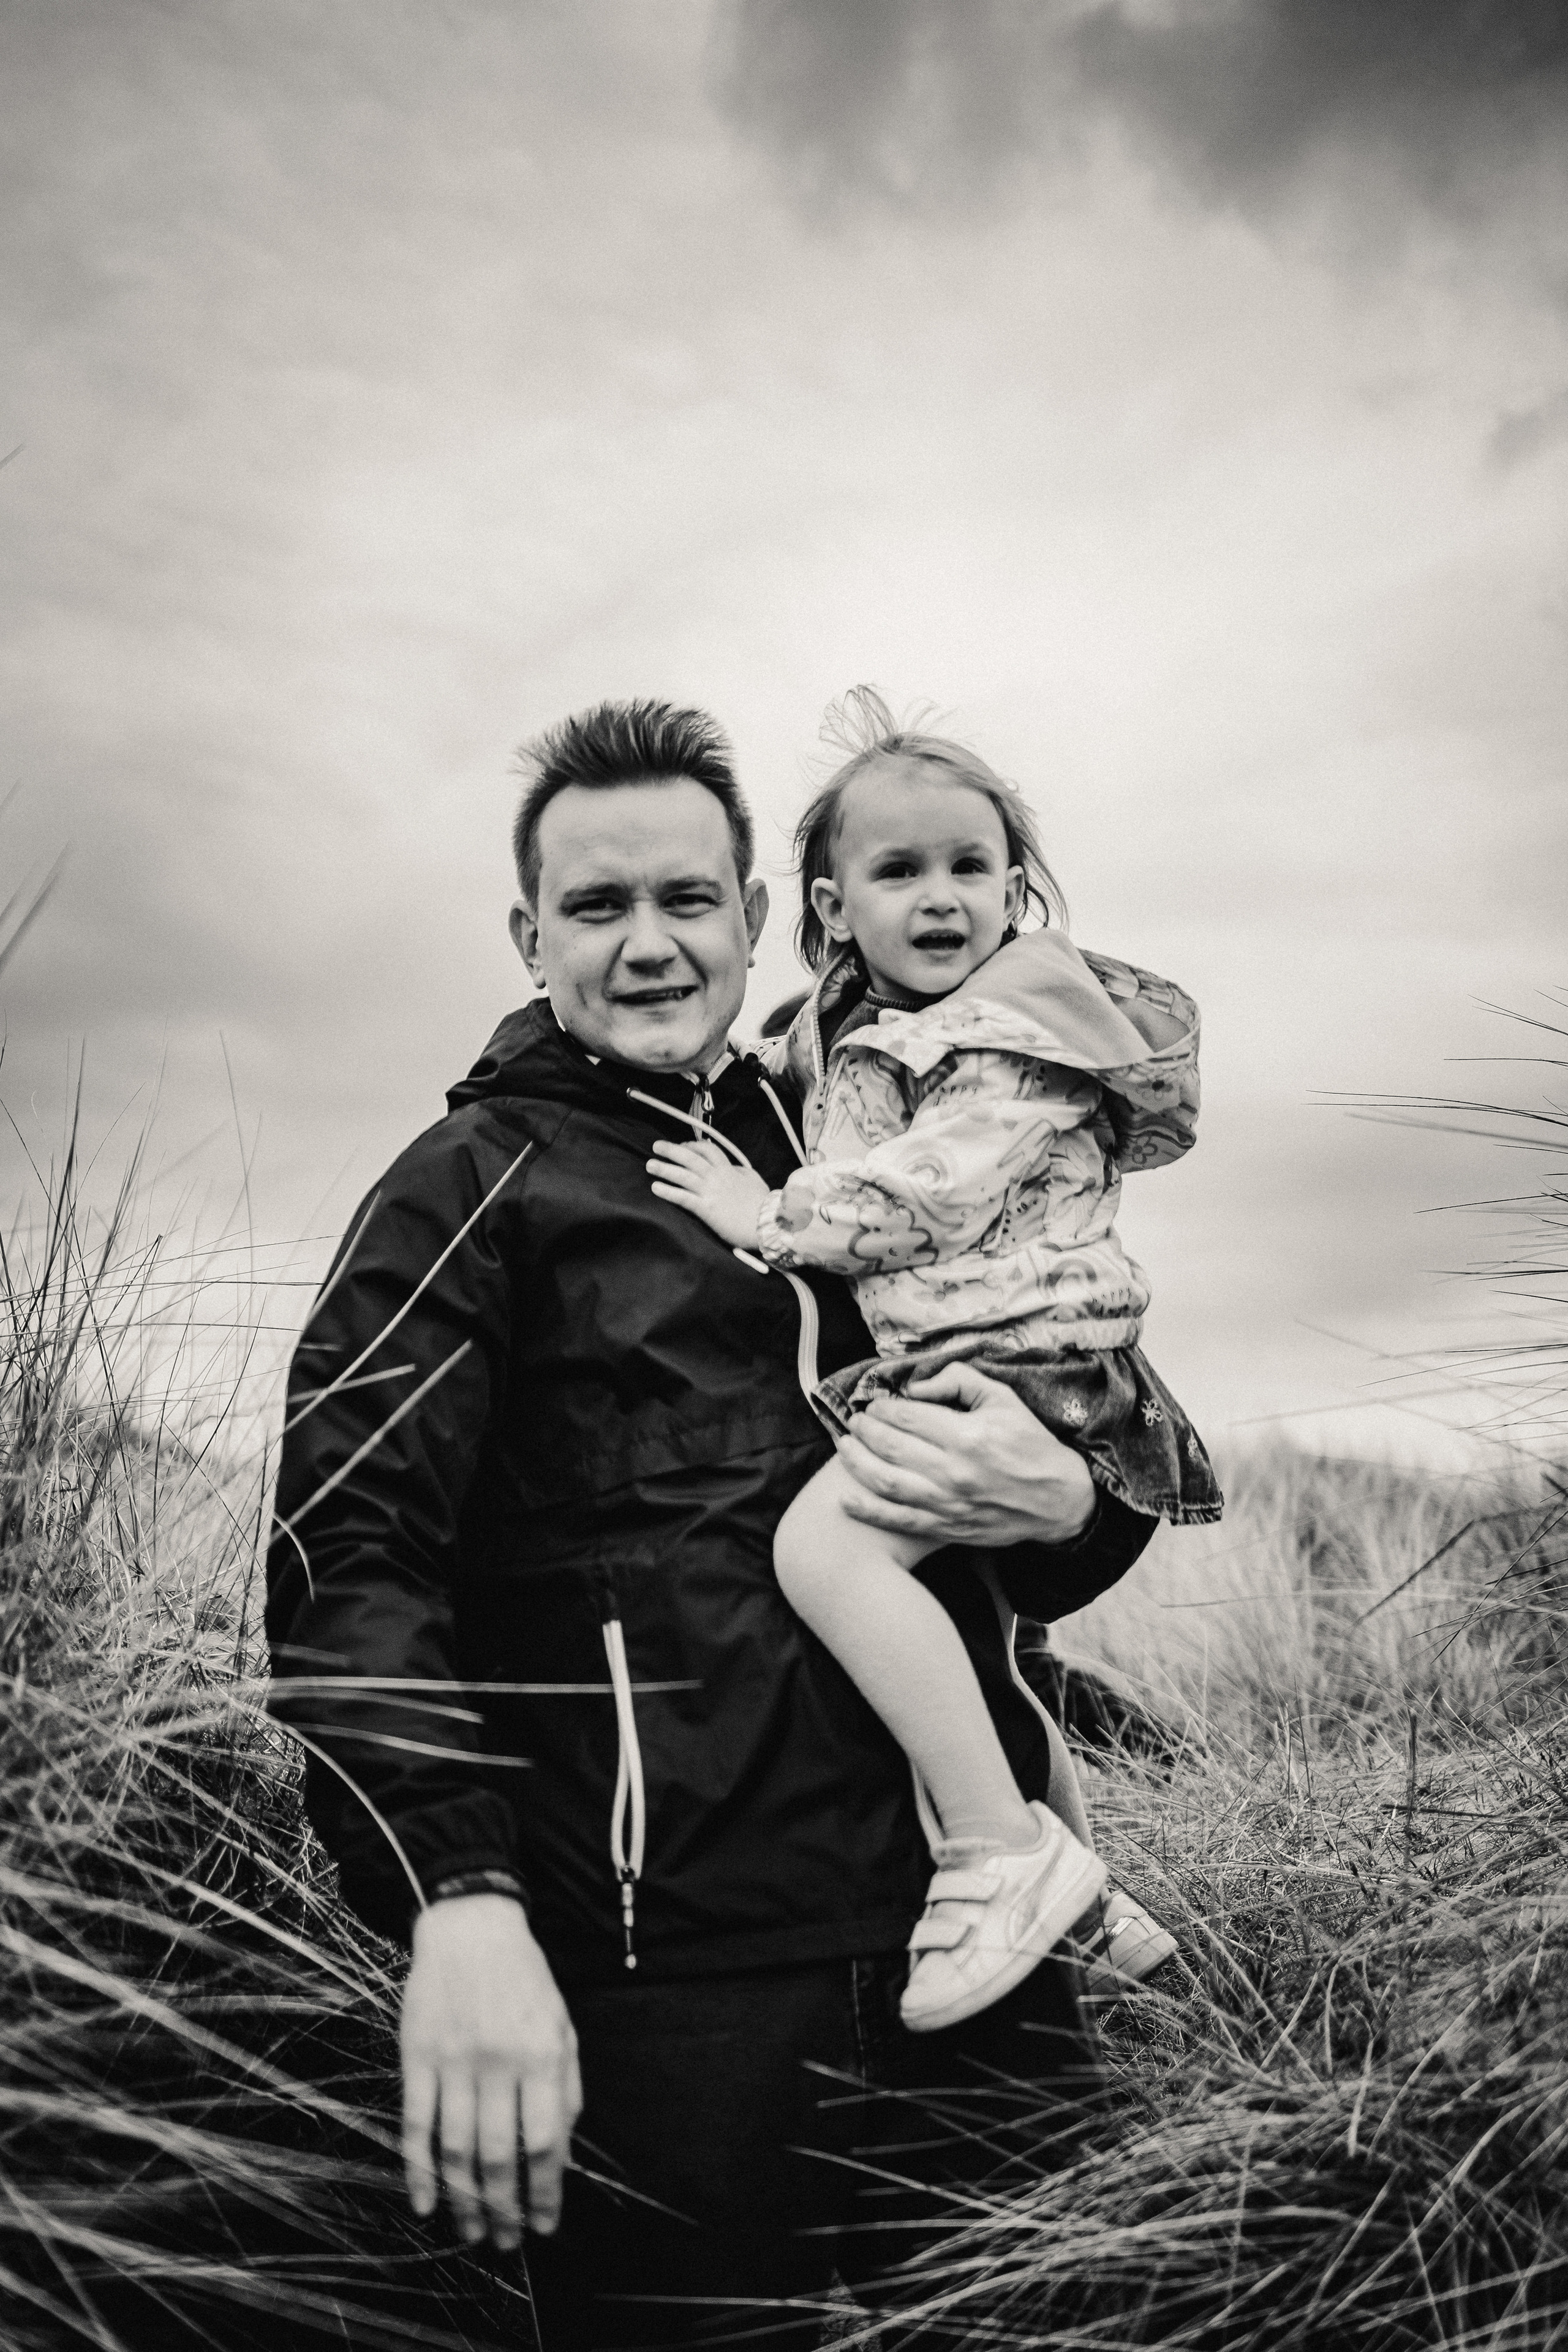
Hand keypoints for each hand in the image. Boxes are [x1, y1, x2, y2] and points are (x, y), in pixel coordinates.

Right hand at [401, 1895, 581, 2247]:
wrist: (471, 1928)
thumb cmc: (524, 1979)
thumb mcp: (562, 2025)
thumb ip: (567, 2087)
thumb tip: (562, 2154)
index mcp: (541, 2056)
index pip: (545, 2142)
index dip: (544, 2192)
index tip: (543, 2226)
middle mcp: (497, 2063)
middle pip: (499, 2155)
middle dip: (503, 2209)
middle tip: (503, 2243)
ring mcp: (453, 2062)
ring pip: (456, 2149)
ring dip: (464, 2200)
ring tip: (471, 2232)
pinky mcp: (416, 2058)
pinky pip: (415, 2126)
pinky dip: (417, 2170)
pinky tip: (424, 2202)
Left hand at [648, 1138, 771, 1249]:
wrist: (768, 1224)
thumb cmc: (763, 1205)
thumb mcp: (754, 1180)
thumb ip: (741, 1172)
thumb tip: (733, 1168)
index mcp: (729, 1170)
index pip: (708, 1150)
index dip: (693, 1145)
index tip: (683, 1146)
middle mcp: (718, 1177)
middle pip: (691, 1158)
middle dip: (672, 1150)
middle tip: (656, 1146)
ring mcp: (711, 1192)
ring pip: (683, 1175)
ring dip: (665, 1169)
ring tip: (650, 1165)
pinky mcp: (707, 1209)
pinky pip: (683, 1197)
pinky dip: (668, 1191)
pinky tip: (656, 1188)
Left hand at [835, 1361, 1095, 1548]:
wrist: (1058, 1500)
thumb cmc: (1030, 1444)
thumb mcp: (1003, 1398)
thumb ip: (959, 1380)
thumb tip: (915, 1385)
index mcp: (967, 1436)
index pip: (907, 1417)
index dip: (883, 1408)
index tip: (874, 1404)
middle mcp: (953, 1472)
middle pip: (890, 1447)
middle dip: (864, 1430)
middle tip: (855, 1421)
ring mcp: (947, 1503)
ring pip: (886, 1482)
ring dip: (856, 1463)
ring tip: (844, 1448)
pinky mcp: (946, 1527)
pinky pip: (897, 1520)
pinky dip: (867, 1510)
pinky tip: (845, 1498)